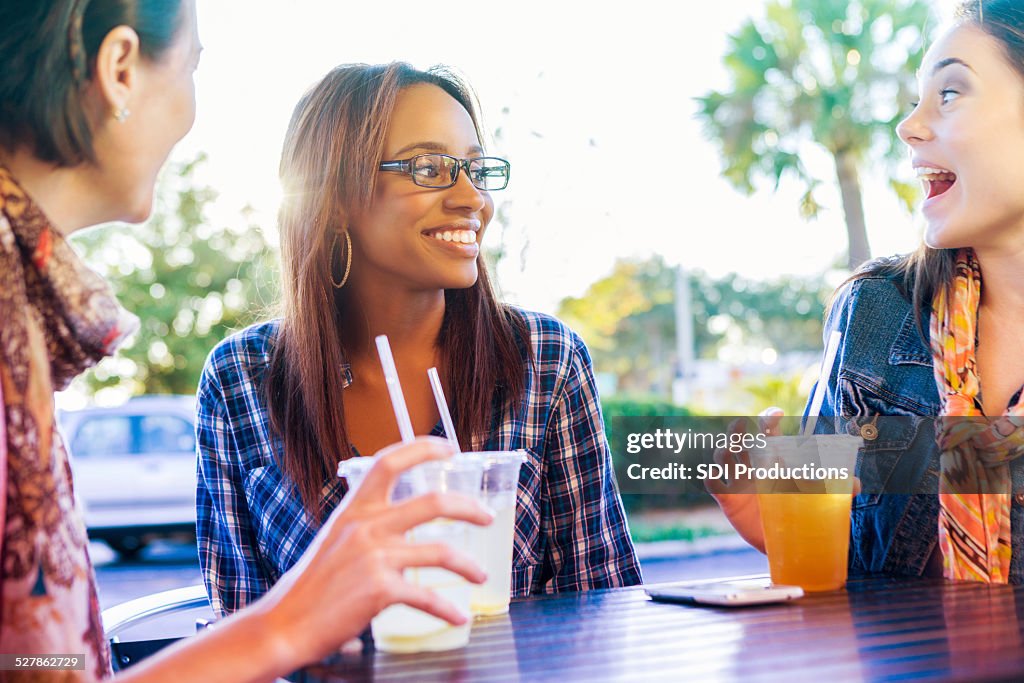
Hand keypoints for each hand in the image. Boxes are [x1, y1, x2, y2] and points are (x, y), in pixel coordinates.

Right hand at [256, 437, 491, 667]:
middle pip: (432, 503)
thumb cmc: (311, 585)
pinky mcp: (380, 590)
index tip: (449, 448)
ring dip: (467, 565)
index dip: (422, 448)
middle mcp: (366, 526)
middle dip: (469, 508)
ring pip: (440, 552)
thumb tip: (399, 524)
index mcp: (354, 509)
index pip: (388, 461)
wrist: (285, 624)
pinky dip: (447, 610)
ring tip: (480, 575)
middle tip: (487, 516)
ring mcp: (374, 557)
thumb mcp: (335, 539)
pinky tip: (458, 616)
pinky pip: (427, 598)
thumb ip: (365, 526)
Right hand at [705, 409, 861, 553]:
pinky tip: (713, 475)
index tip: (777, 415)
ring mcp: (739, 481)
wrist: (786, 544)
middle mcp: (753, 465)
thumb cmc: (800, 512)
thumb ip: (838, 488)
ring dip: (723, 450)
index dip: (768, 418)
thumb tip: (858, 485)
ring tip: (729, 452)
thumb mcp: (818, 497)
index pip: (767, 430)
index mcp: (774, 457)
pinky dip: (711, 478)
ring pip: (722, 456)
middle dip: (736, 429)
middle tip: (742, 426)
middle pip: (738, 438)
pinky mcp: (729, 500)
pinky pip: (714, 485)